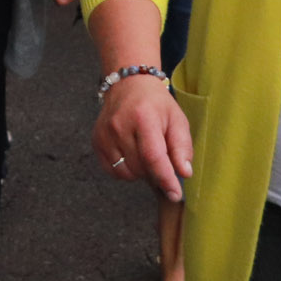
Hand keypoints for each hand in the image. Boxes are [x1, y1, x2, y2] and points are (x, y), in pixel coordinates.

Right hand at [93, 74, 192, 202]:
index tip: (175, 194)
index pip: (153, 156)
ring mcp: (104, 134)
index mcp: (143, 118)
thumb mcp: (177, 120)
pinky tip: (132, 156)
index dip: (165, 179)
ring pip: (126, 173)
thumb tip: (184, 173)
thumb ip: (182, 147)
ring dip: (140, 173)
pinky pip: (112, 170)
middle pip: (140, 167)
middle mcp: (119, 126)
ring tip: (146, 156)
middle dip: (156, 173)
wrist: (128, 85)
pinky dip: (125, 171)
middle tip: (163, 162)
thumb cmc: (156, 104)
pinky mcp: (96, 140)